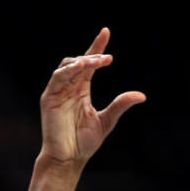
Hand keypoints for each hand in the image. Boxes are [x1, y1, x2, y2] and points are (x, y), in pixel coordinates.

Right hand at [39, 28, 144, 166]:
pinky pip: (56, 78)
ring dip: (82, 61)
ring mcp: (57, 93)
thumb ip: (120, 105)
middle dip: (92, 56)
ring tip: (97, 62)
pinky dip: (67, 70)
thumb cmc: (84, 143)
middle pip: (77, 61)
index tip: (106, 32)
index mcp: (80, 91)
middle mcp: (68, 89)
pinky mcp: (48, 99)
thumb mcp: (107, 121)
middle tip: (107, 59)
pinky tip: (80, 68)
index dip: (96, 47)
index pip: (88, 65)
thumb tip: (141, 95)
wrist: (68, 158)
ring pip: (67, 66)